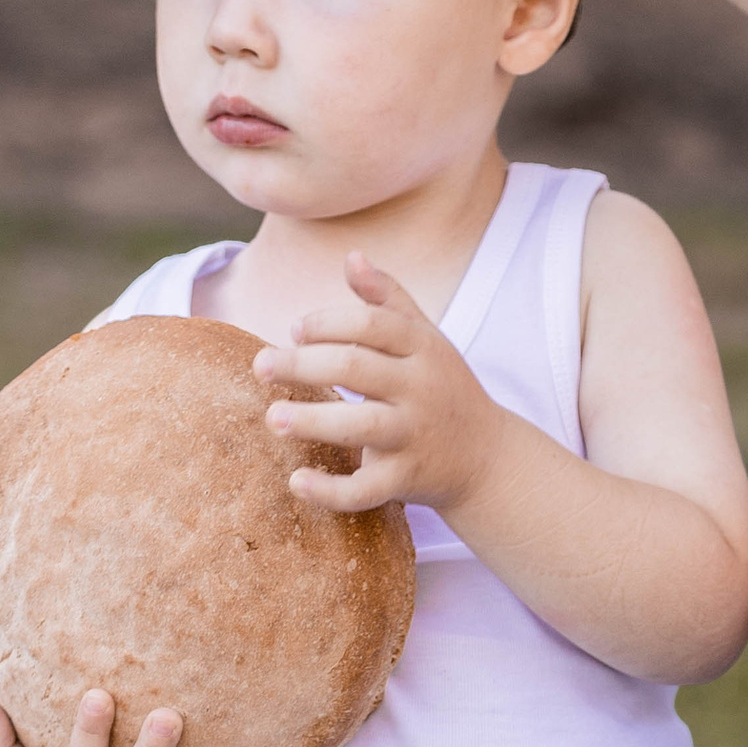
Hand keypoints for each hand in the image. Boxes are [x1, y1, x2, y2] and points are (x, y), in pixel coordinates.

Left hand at [256, 253, 506, 514]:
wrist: (486, 456)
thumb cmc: (443, 387)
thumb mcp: (426, 337)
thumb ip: (388, 298)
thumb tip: (351, 256)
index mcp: (423, 348)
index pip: (370, 325)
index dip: (328, 323)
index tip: (295, 330)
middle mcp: (420, 388)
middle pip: (356, 368)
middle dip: (303, 365)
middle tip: (261, 365)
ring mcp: (414, 435)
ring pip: (359, 427)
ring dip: (311, 421)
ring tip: (273, 417)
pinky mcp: (406, 479)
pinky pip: (366, 488)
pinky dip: (330, 489)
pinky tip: (297, 480)